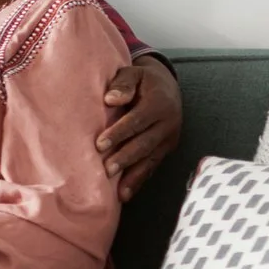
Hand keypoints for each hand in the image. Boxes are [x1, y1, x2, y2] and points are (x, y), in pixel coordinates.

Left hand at [98, 57, 181, 202]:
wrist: (167, 87)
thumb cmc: (142, 81)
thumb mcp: (133, 73)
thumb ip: (123, 84)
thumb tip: (110, 99)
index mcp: (159, 103)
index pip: (137, 121)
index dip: (119, 133)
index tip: (99, 144)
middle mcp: (168, 123)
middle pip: (145, 143)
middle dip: (125, 158)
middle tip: (106, 170)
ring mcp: (169, 139)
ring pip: (150, 159)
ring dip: (133, 175)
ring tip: (117, 191)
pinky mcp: (166, 150)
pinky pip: (152, 166)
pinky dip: (139, 181)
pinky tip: (125, 195)